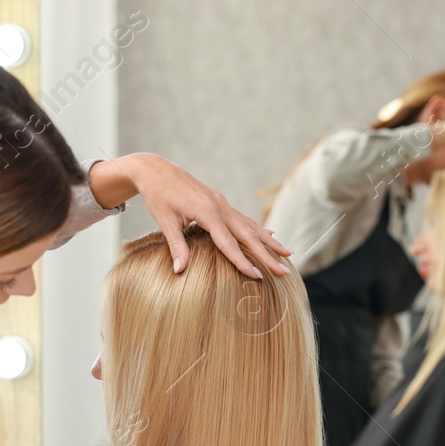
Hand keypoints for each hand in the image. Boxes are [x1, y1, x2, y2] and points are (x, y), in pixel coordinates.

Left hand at [88, 153, 292, 279]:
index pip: (228, 243)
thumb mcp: (165, 222)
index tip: (257, 276)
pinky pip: (243, 219)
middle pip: (248, 235)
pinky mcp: (220, 202)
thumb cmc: (158, 196)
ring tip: (288, 254)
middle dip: (267, 255)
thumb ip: (176, 246)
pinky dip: (257, 229)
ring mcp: (222, 203)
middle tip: (283, 271)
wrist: (156, 170)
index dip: (242, 261)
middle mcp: (220, 206)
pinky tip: (269, 235)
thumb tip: (179, 270)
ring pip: (250, 226)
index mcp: (207, 211)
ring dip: (269, 242)